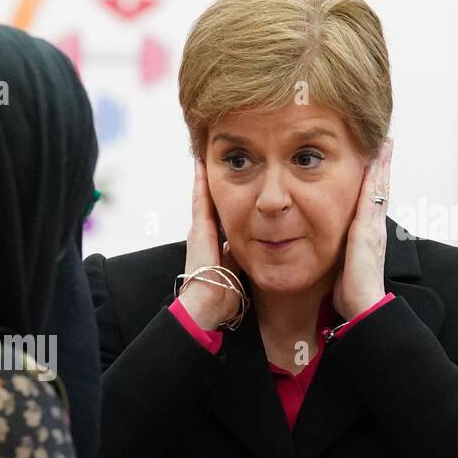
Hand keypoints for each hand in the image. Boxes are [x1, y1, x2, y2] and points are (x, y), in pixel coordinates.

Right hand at [179, 158, 241, 330]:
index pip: (223, 215)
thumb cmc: (223, 296)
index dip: (227, 199)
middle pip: (213, 201)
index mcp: (215, 244)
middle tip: (219, 160)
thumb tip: (259, 252)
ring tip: (208, 154)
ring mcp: (199, 229)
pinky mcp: (198, 227)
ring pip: (205, 196)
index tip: (234, 182)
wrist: (207, 303)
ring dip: (206, 177)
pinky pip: (200, 197)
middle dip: (215, 183)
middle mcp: (204, 234)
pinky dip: (200, 180)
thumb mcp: (237, 273)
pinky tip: (201, 163)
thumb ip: (242, 260)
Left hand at [333, 137, 392, 320]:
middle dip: (383, 165)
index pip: (372, 201)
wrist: (363, 308)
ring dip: (382, 165)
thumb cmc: (352, 294)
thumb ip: (340, 256)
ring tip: (384, 143)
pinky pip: (372, 199)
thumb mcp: (343, 268)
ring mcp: (374, 229)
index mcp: (368, 236)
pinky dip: (375, 179)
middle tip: (385, 142)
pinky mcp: (368, 231)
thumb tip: (331, 253)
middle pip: (380, 189)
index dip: (375, 181)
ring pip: (379, 189)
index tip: (375, 161)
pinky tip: (373, 163)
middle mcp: (374, 228)